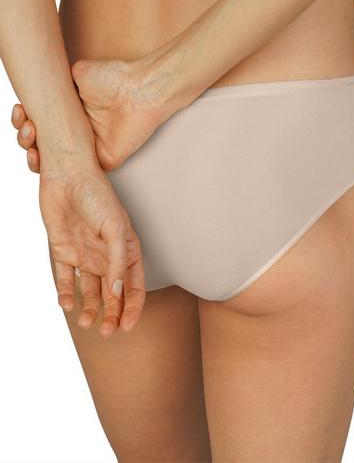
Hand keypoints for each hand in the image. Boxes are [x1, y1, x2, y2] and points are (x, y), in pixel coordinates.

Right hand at [11, 51, 178, 171]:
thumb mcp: (80, 74)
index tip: (20, 112)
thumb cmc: (115, 78)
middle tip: (27, 125)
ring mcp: (89, 150)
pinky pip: (76, 172)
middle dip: (26, 136)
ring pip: (54, 162)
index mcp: (72, 115)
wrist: (140, 90)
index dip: (26, 121)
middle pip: (43, 144)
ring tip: (31, 139)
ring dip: (34, 153)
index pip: (42, 124)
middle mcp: (79, 134)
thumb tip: (46, 81)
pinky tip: (40, 157)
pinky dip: (55, 169)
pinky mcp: (103, 162)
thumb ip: (61, 80)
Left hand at [39, 163, 145, 335]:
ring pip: (89, 290)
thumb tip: (118, 295)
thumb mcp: (115, 229)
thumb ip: (118, 263)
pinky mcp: (64, 251)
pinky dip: (66, 293)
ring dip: (89, 308)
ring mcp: (86, 255)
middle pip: (112, 293)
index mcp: (127, 249)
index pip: (134, 285)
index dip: (133, 307)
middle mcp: (107, 256)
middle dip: (111, 314)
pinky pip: (65, 278)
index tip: (127, 327)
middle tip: (106, 332)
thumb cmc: (98, 196)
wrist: (67, 176)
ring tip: (86, 322)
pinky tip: (67, 304)